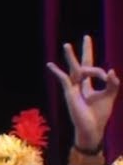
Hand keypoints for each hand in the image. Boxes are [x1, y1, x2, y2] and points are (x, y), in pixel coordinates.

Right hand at [47, 35, 118, 151]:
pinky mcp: (70, 92)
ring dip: (71, 57)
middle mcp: (81, 84)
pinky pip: (64, 79)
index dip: (100, 71)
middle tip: (86, 37)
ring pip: (74, 68)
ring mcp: (74, 87)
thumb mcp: (110, 96)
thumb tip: (111, 70)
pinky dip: (58, 71)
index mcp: (90, 85)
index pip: (95, 70)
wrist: (92, 127)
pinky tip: (50, 65)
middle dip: (86, 50)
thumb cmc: (100, 114)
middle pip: (84, 63)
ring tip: (67, 45)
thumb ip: (113, 83)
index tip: (107, 76)